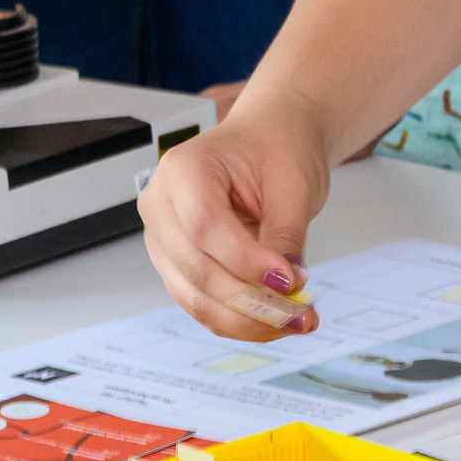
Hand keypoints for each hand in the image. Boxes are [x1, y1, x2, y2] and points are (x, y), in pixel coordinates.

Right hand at [139, 82, 336, 339]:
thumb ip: (284, 235)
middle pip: (196, 269)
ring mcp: (162, 239)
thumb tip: (284, 289)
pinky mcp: (175, 265)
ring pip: (195, 298)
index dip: (246, 261)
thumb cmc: (278, 146)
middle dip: (251, 301)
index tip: (290, 281)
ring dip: (246, 321)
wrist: (270, 138)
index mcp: (183, 169)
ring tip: (296, 323)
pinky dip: (238, 319)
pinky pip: (201, 303)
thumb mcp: (293, 183)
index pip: (205, 226)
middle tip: (301, 315)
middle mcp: (160, 205)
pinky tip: (275, 321)